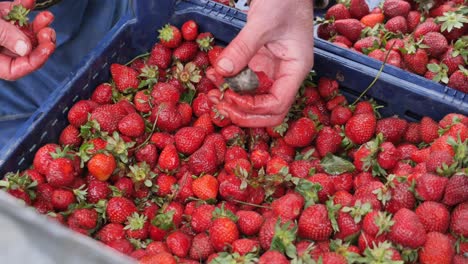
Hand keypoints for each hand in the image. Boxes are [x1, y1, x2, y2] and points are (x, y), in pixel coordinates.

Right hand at [0, 0, 54, 79]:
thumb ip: (5, 37)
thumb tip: (25, 47)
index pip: (17, 70)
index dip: (35, 61)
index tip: (47, 49)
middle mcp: (0, 49)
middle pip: (28, 52)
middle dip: (42, 42)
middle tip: (48, 33)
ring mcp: (2, 33)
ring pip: (27, 33)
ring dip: (40, 25)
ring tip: (46, 17)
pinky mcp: (1, 17)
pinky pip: (17, 14)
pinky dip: (24, 7)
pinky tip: (29, 1)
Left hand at [207, 0, 313, 126]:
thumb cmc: (284, 0)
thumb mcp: (262, 22)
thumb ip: (243, 47)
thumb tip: (223, 71)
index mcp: (295, 70)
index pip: (278, 104)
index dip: (254, 108)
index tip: (231, 97)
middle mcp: (285, 76)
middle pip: (268, 112)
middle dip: (243, 114)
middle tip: (220, 105)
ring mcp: (272, 71)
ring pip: (254, 100)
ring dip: (233, 101)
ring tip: (212, 92)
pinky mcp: (259, 64)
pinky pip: (244, 83)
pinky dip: (229, 84)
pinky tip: (214, 76)